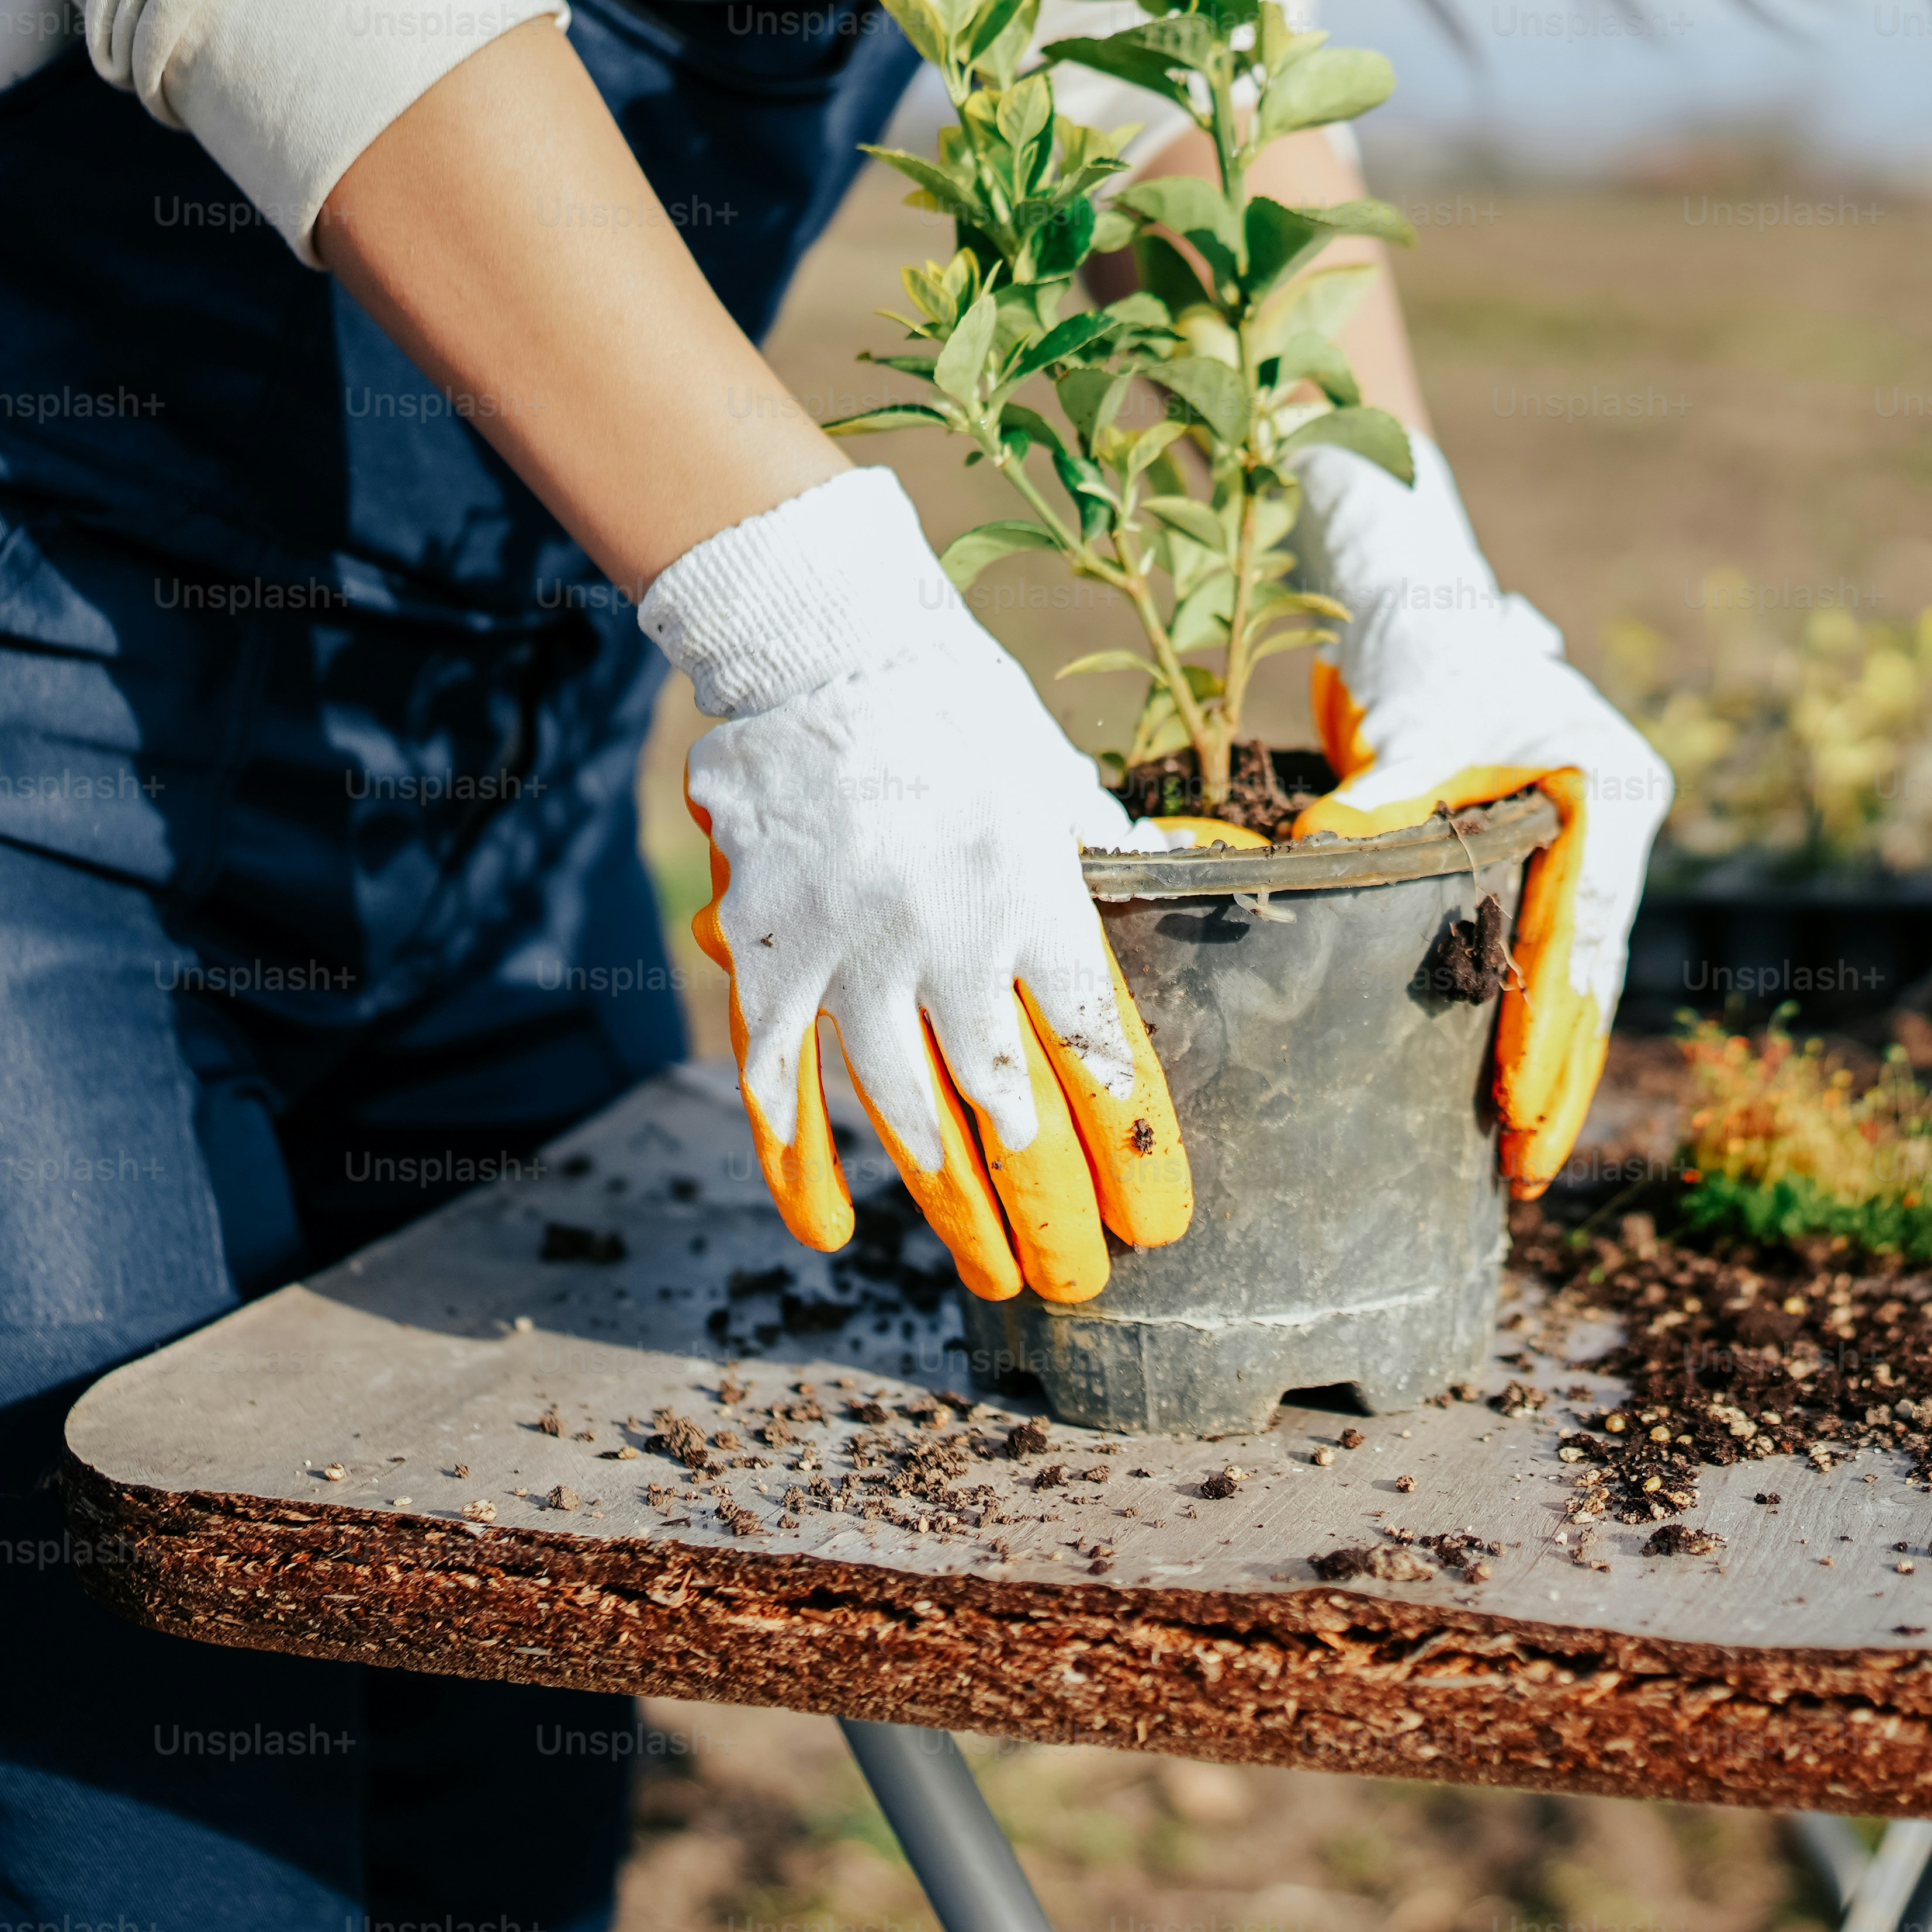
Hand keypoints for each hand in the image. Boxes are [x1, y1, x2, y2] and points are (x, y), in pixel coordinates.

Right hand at [643, 471, 1191, 1299]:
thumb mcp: (1056, 781)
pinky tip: (831, 1231)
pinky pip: (780, 1085)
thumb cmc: (958, 707)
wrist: (825, 648)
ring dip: (953, 1207)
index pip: (1098, 1053)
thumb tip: (1162, 888)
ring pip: (906, 1116)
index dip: (1129, 1149)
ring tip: (994, 1274)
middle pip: (1010, 1110)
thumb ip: (1100, 856)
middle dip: (1052, 1209)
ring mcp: (850, 955)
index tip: (1158, 1220)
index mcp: (1034, 900)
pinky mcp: (769, 956)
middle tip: (1082, 1283)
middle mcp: (947, 943)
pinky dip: (800, 1165)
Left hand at [1281, 432, 1666, 1194]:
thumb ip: (1376, 799)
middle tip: (1529, 1171)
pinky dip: (1521, 1019)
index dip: (1549, 1026)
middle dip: (1559, 1074)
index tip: (1519, 1106)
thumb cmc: (1420, 640)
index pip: (1578, 932)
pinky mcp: (1535, 854)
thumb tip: (1306, 865)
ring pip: (1570, 975)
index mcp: (1607, 790)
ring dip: (1546, 1062)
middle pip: (1587, 971)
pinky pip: (1538, 953)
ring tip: (1520, 1157)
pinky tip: (1499, 1090)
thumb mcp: (1411, 722)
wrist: (1411, 587)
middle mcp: (1610, 824)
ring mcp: (1579, 842)